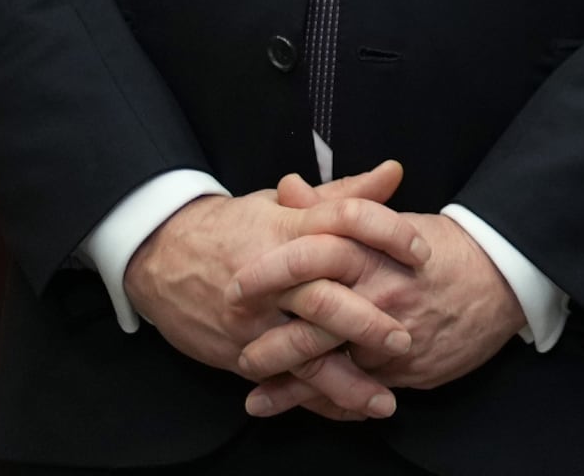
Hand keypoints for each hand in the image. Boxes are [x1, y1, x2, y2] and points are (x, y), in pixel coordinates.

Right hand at [124, 161, 426, 417]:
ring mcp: (254, 319)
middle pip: (325, 299)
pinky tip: (348, 411)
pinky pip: (281, 379)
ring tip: (385, 399)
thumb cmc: (234, 226)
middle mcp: (273, 277)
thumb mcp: (282, 203)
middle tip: (406, 337)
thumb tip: (395, 172)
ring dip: (345, 379)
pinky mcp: (238, 351)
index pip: (348, 223)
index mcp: (289, 229)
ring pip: (302, 352)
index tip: (424, 252)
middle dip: (367, 323)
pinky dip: (314, 399)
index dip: (390, 233)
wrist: (160, 256)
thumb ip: (343, 194)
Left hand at [242, 182, 525, 415]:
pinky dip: (326, 403)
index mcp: (376, 256)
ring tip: (254, 395)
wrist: (506, 279)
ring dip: (288, 385)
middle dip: (270, 345)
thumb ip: (333, 208)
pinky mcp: (410, 371)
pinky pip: (360, 392)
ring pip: (333, 369)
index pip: (313, 256)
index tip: (235, 282)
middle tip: (238, 351)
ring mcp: (396, 340)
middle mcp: (383, 298)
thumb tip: (286, 188)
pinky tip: (297, 408)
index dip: (270, 271)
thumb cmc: (443, 249)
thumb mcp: (388, 222)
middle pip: (314, 326)